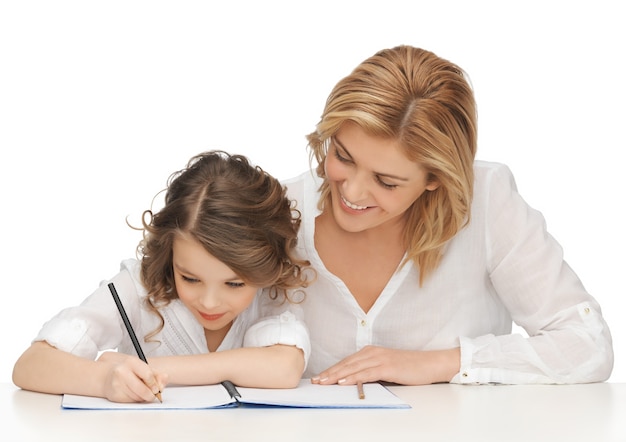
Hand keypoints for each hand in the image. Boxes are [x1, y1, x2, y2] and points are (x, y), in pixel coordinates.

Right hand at [96, 351, 167, 401]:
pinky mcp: (114, 394)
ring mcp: (116, 383)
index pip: (147, 374)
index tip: (157, 388)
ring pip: (137, 396)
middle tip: (153, 395)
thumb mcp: (142, 368)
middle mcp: (122, 371)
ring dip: (143, 398)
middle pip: (142, 389)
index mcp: (131, 362)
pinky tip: (134, 395)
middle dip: (150, 394)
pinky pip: (130, 401)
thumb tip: (165, 379)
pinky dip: (135, 400)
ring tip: (142, 393)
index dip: (154, 384)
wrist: (107, 376)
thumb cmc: (129, 371)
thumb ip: (157, 374)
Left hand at [310, 345, 459, 385]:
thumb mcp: (386, 369)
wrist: (430, 364)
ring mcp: (380, 358)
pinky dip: (353, 377)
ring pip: (353, 368)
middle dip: (329, 373)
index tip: (319, 378)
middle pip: (346, 364)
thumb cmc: (409, 368)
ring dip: (337, 375)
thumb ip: (370, 373)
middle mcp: (372, 352)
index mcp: (370, 352)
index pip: (346, 362)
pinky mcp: (387, 366)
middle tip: (315, 381)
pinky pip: (366, 373)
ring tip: (324, 382)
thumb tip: (354, 383)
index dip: (332, 370)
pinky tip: (343, 382)